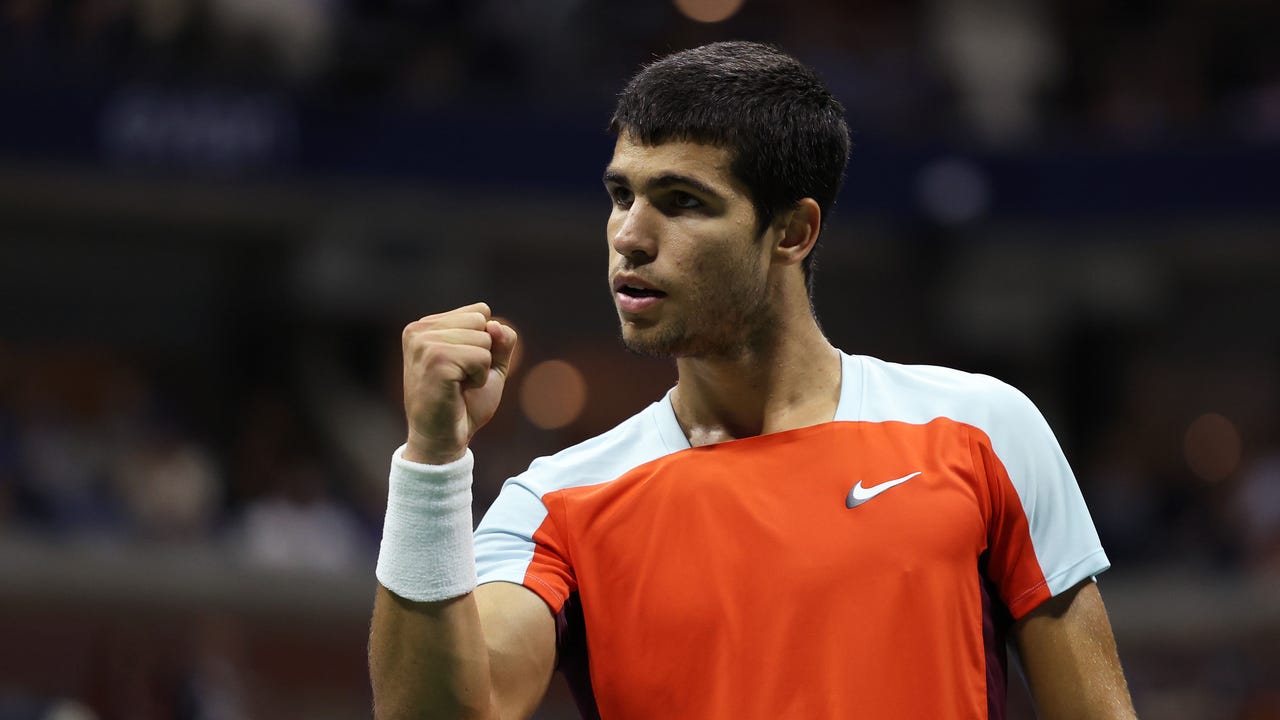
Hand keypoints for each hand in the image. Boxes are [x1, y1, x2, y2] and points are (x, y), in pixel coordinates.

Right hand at [400, 302, 517, 464]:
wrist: (443, 440)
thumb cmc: (464, 404)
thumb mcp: (490, 365)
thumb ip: (500, 340)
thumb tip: (495, 325)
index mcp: (426, 326)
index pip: (480, 311)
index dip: (484, 343)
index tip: (462, 367)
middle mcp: (419, 330)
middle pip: (482, 321)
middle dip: (484, 353)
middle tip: (461, 378)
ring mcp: (424, 343)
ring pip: (484, 338)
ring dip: (481, 367)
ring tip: (458, 385)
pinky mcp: (435, 359)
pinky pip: (481, 357)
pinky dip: (479, 377)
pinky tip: (458, 390)